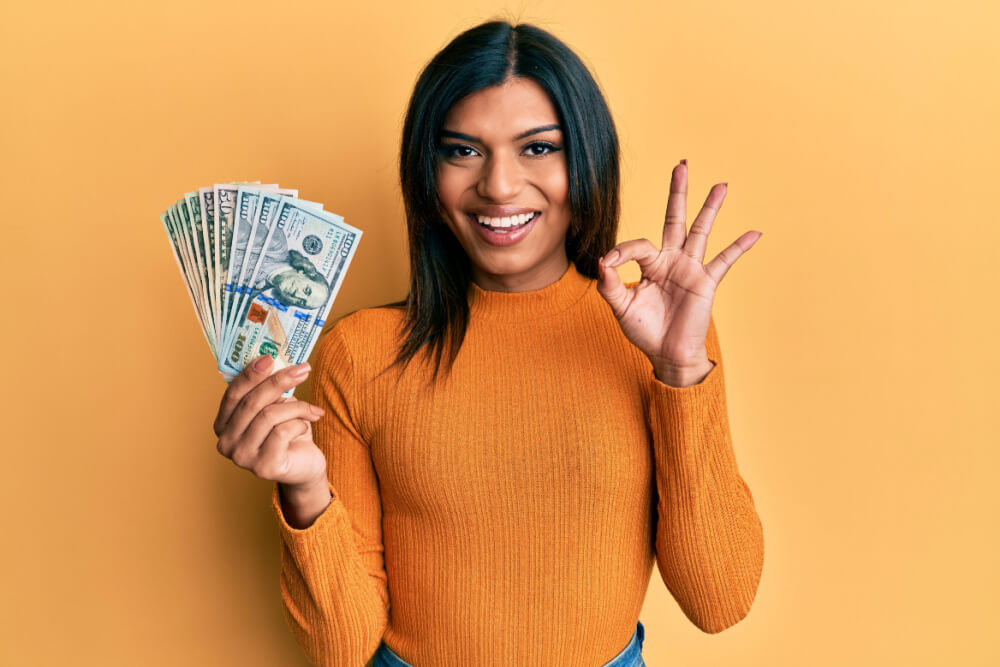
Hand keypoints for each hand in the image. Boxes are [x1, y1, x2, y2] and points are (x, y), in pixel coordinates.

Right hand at [213, 354, 327, 490]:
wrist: (305, 465)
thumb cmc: (288, 433)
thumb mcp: (275, 407)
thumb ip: (267, 390)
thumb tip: (273, 360)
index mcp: (223, 424)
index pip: (233, 394)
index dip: (250, 374)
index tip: (270, 357)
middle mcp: (226, 442)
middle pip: (251, 403)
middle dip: (279, 381)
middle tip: (303, 369)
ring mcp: (242, 457)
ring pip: (269, 415)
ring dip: (297, 407)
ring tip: (311, 410)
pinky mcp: (263, 467)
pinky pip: (283, 432)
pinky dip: (300, 424)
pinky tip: (306, 428)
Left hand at [596, 159, 760, 382]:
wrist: (668, 355)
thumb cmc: (644, 330)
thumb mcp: (621, 307)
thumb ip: (610, 284)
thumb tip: (602, 260)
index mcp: (650, 264)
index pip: (637, 245)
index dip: (622, 251)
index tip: (609, 262)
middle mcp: (672, 260)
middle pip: (675, 219)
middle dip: (678, 193)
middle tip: (681, 166)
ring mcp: (691, 269)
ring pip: (701, 231)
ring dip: (710, 208)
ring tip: (721, 185)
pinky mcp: (706, 282)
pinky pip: (724, 261)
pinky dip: (739, 247)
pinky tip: (754, 232)